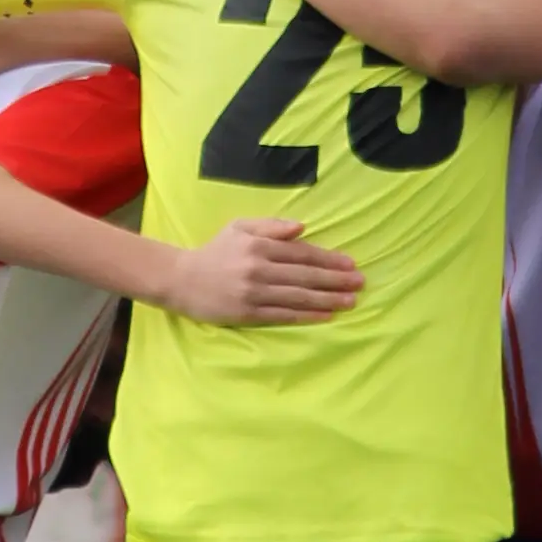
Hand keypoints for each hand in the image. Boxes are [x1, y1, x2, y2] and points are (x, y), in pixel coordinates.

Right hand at [162, 218, 365, 326]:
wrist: (181, 279)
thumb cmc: (215, 251)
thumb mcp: (239, 228)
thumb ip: (271, 226)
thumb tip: (303, 227)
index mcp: (258, 245)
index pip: (302, 253)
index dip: (329, 259)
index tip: (351, 264)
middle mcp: (258, 268)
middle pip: (305, 275)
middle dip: (336, 280)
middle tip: (360, 284)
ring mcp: (253, 292)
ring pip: (298, 296)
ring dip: (328, 299)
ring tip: (350, 301)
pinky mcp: (247, 313)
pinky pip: (283, 315)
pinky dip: (306, 316)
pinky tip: (325, 315)